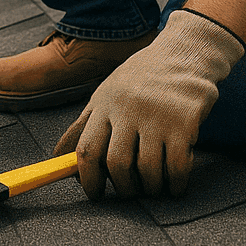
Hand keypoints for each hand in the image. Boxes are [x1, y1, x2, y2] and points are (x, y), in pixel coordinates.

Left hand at [54, 9, 243, 197]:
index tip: (94, 193)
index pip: (87, 149)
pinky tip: (176, 184)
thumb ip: (85, 124)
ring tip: (154, 186)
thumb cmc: (144, 78)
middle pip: (117, 163)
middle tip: (130, 192)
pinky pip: (178, 166)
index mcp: (105, 103)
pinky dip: (176, 183)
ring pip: (148, 170)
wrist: (186, 53)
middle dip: (124, 188)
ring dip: (151, 187)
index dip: (88, 179)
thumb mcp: (108, 92)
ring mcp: (157, 116)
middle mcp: (128, 109)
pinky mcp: (184, 123)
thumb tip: (58, 156)